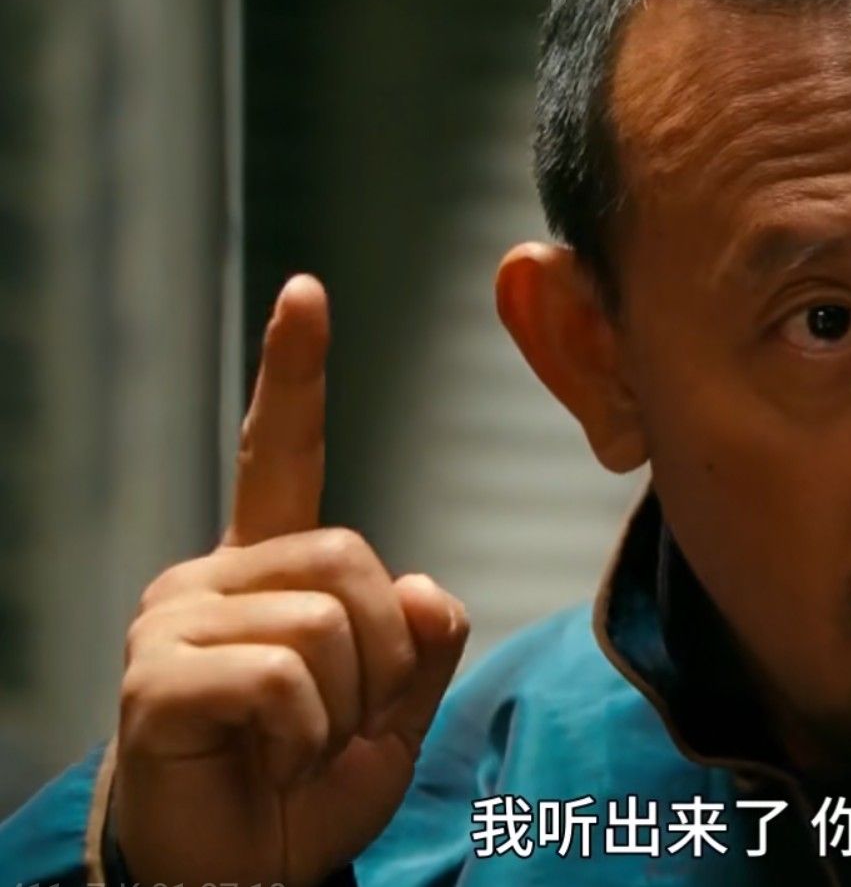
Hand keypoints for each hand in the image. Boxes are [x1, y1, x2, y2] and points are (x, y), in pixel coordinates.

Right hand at [111, 275, 469, 884]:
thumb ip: (422, 643)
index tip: (306, 293)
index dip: (296, 376)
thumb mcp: (394, 715)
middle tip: (337, 725)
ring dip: (344, 706)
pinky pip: (284, 678)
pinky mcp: (156, 677)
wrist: (242, 879)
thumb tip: (423, 588)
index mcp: (268, 574)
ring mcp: (174, 623)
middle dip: (381, 655)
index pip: (281, 456)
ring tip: (294, 747)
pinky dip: (304, 735)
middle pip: (354, 557)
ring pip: (327, 621)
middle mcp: (212, 579)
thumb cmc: (304, 795)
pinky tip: (266, 759)